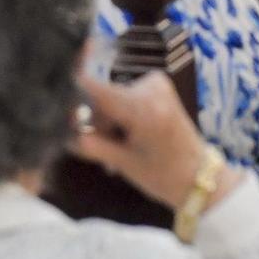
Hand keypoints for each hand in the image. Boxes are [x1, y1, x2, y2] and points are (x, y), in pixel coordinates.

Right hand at [70, 72, 238, 212]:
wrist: (200, 176)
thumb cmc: (163, 176)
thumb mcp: (122, 163)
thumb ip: (90, 143)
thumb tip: (58, 128)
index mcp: (144, 108)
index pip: (94, 89)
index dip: (72, 97)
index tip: (58, 112)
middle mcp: (150, 87)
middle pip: (102, 96)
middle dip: (94, 121)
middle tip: (99, 150)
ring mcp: (156, 82)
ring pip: (111, 97)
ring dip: (107, 121)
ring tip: (117, 148)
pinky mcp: (158, 84)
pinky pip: (124, 96)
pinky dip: (120, 115)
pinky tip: (127, 135)